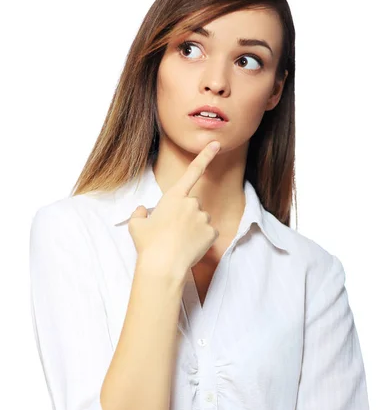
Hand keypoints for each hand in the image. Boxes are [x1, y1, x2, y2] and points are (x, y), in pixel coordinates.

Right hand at [128, 140, 220, 272]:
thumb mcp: (136, 225)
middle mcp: (192, 203)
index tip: (217, 144)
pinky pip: (208, 234)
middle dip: (185, 215)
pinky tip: (190, 247)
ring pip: (200, 220)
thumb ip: (139, 213)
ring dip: (193, 228)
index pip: (192, 172)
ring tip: (178, 242)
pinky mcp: (211, 233)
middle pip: (192, 205)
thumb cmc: (148, 244)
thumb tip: (142, 210)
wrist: (163, 265)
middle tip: (171, 232)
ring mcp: (203, 217)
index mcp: (174, 196)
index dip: (206, 156)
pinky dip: (201, 240)